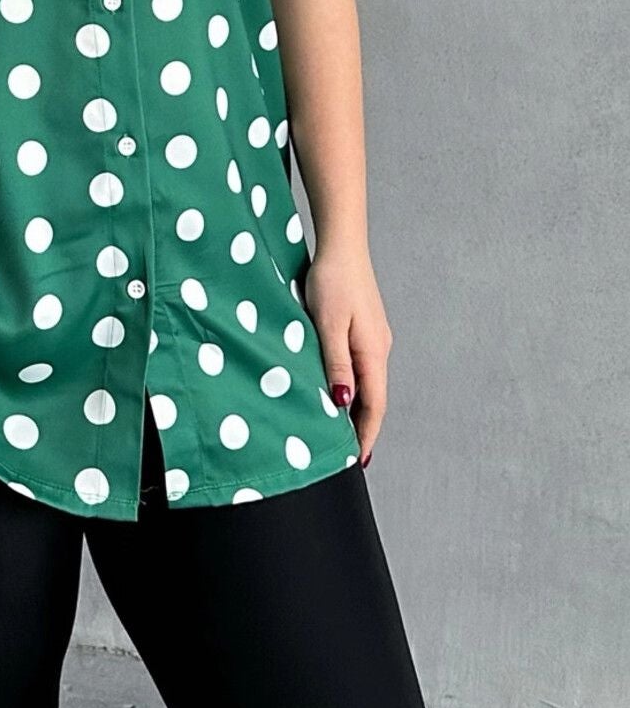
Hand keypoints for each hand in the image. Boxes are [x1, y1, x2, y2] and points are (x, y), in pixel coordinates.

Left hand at [303, 241, 392, 465]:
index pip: (375, 406)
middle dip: (362, 428)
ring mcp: (373, 337)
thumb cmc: (332, 281)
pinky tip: (337, 389)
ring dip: (356, 407)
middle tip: (346, 455)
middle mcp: (379, 348)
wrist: (341, 245)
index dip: (365, 435)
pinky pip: (361, 366)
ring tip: (339, 431)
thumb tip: (345, 403)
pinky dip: (352, 385)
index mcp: (373, 352)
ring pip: (367, 382)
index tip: (356, 462)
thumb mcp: (328, 325)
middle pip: (374, 398)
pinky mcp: (364, 327)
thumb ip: (336, 364)